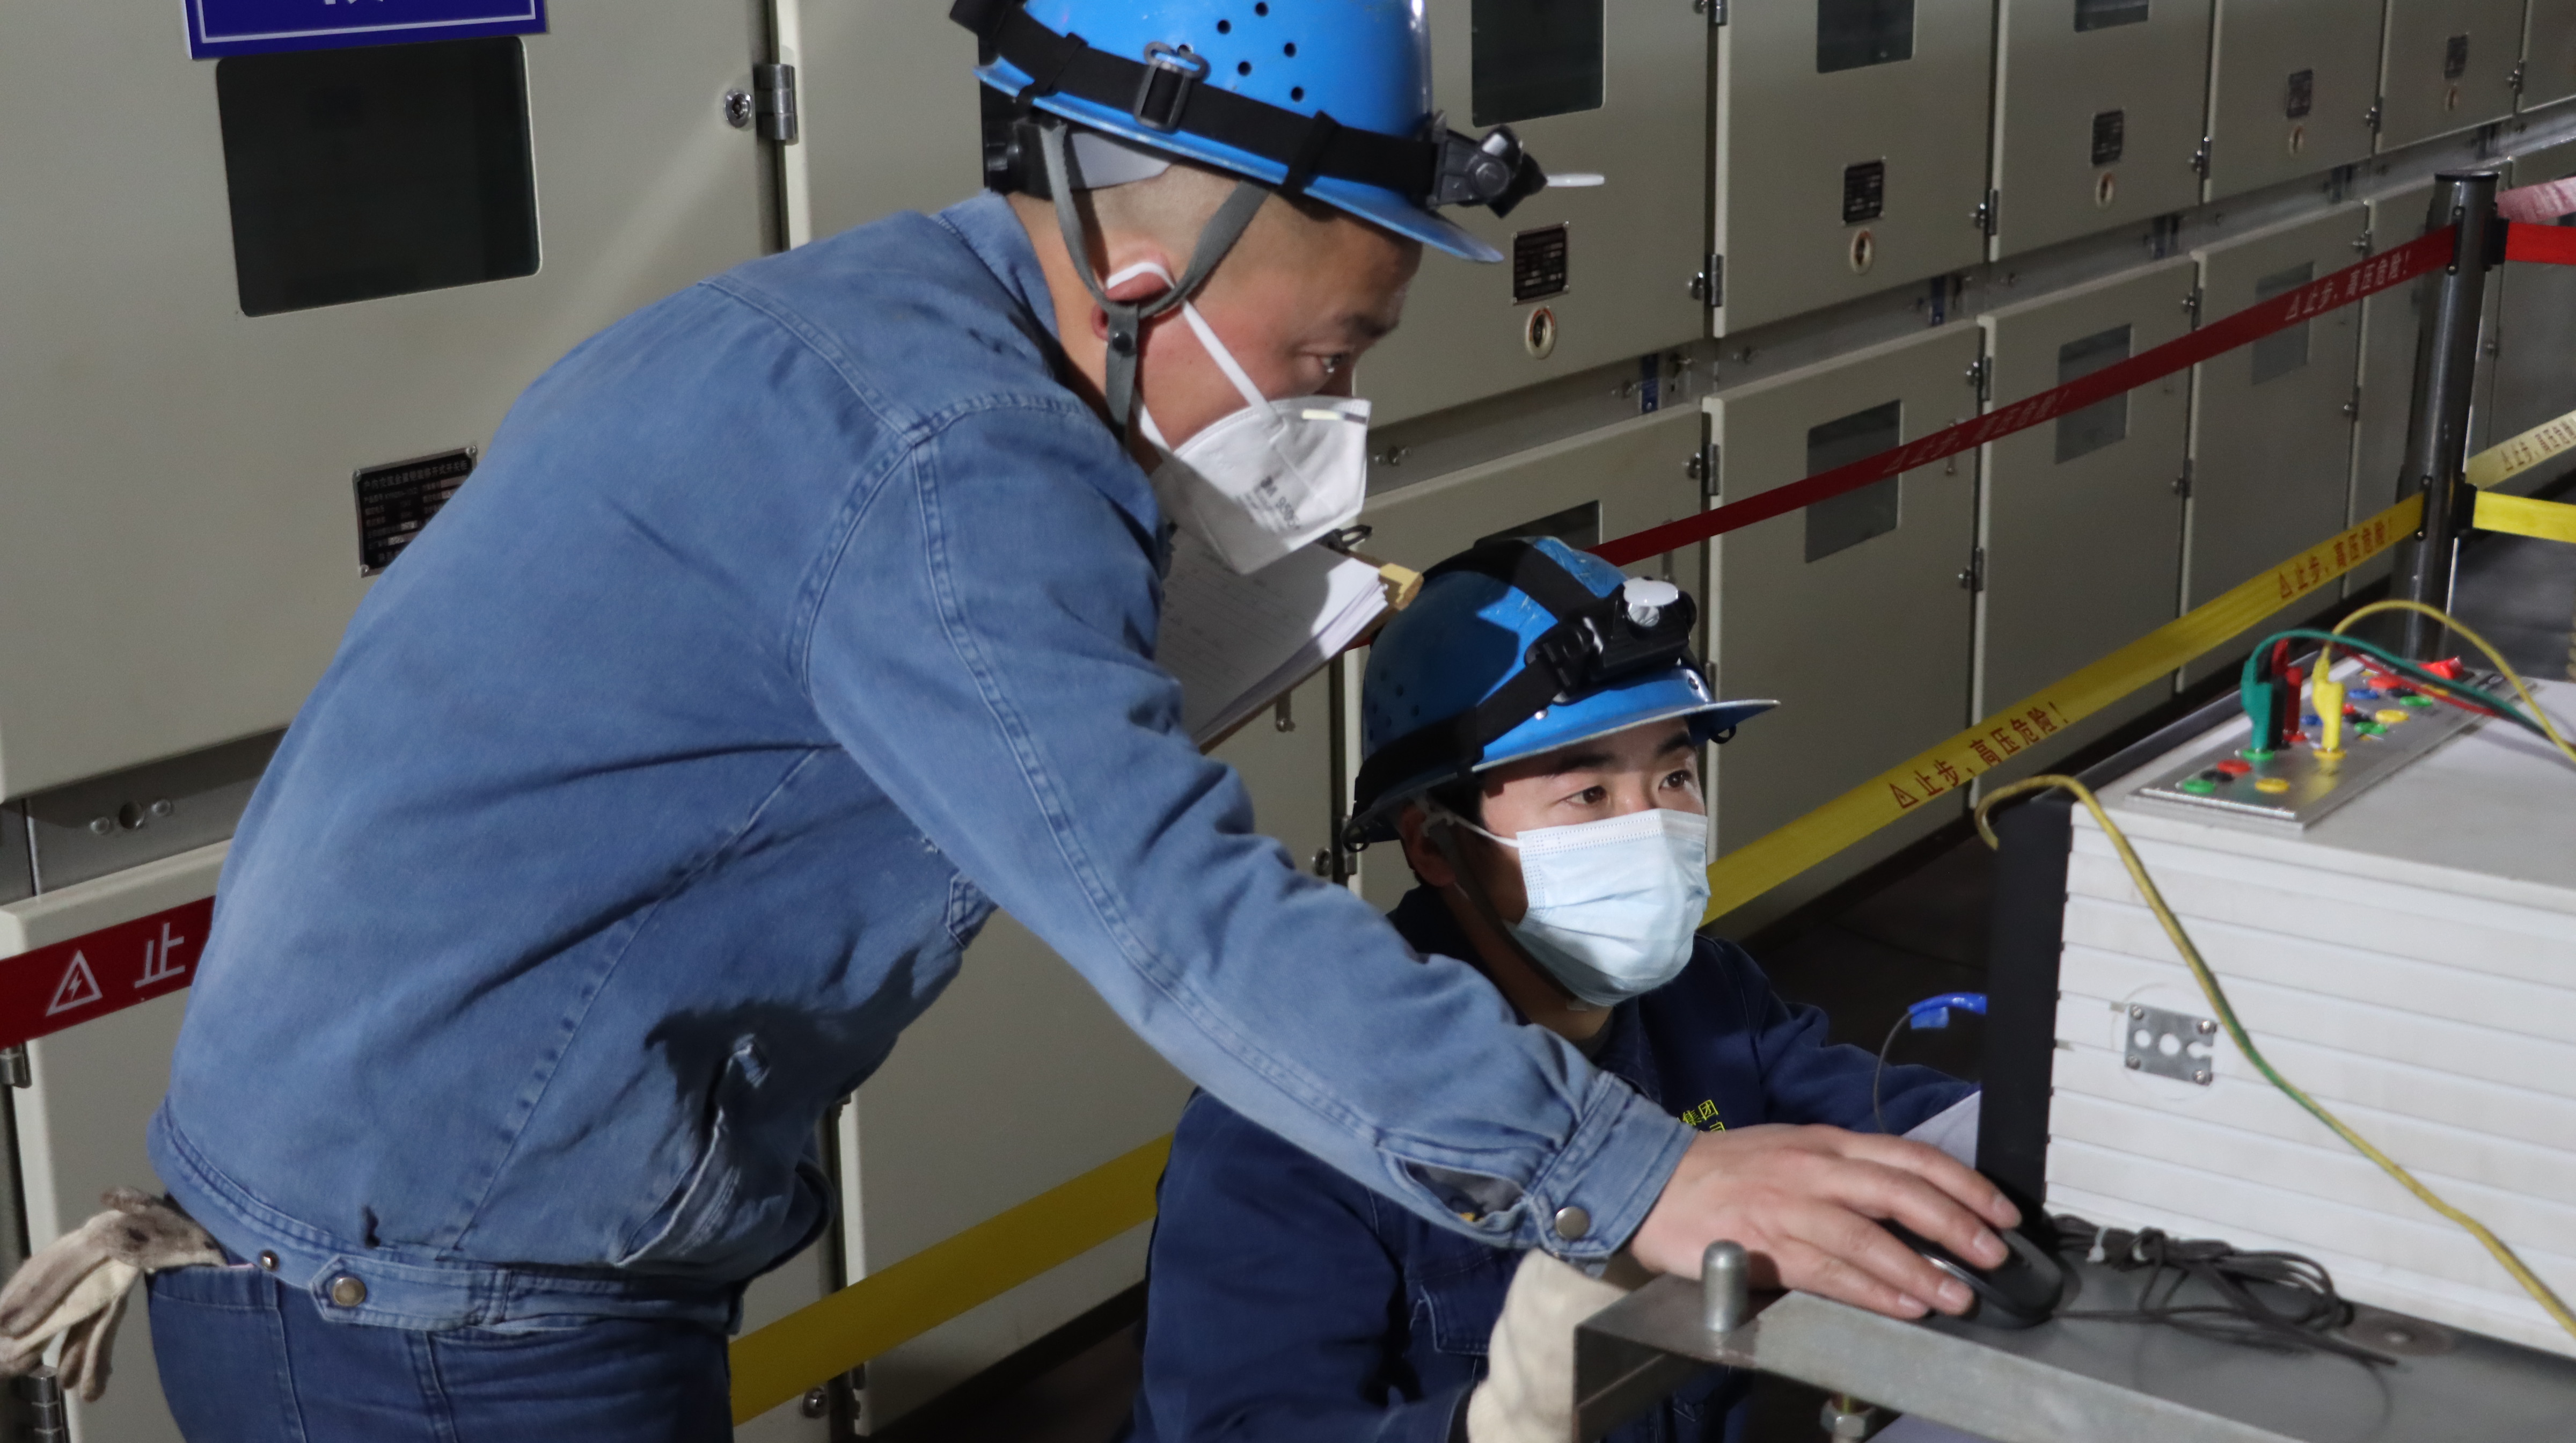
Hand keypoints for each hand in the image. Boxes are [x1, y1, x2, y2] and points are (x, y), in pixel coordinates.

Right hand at [1626, 1124, 2021, 1319]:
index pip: (1909, 1155)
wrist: (1650, 1181)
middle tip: (1995, 1254)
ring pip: (1870, 1236)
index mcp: (1826, 1143)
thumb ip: (1843, 1172)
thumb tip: (1905, 1200)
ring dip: (1921, 1269)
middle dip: (1957, 1223)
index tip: (2000, 1209)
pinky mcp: (1766, 1245)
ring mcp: (1790, 1206)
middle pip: (1901, 1191)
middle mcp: (1815, 1168)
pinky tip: (1904, 1306)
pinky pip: (1831, 1270)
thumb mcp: (1792, 1152)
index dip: (1962, 1182)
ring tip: (1958, 1296)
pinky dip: (1873, 1290)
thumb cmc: (1724, 1172)